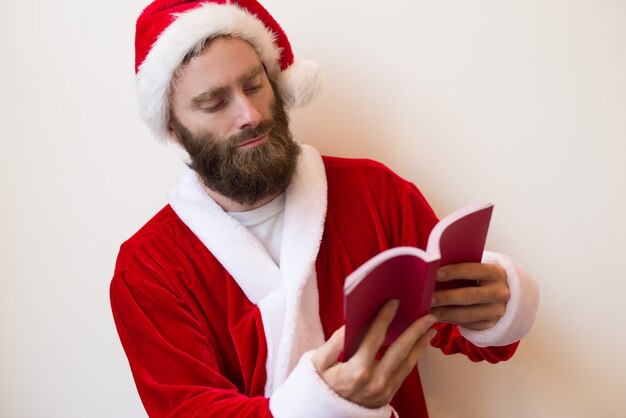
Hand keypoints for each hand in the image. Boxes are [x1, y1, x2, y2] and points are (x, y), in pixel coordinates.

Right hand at [311, 300, 435, 408]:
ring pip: (408, 364)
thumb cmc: (320, 386)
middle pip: (400, 351)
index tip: (394, 303)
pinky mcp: (387, 396)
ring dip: (420, 345)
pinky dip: (413, 358)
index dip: (385, 318)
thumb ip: (334, 342)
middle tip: (428, 316)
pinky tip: (418, 347)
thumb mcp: (318, 363)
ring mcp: (383, 391)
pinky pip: (404, 374)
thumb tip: (350, 323)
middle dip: (415, 331)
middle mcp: (374, 381)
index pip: (375, 338)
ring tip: (430, 329)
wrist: (324, 415)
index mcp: (357, 370)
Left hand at [431, 262, 509, 329]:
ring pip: (466, 314)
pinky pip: (466, 324)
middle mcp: (499, 293)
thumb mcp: (478, 269)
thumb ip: (461, 269)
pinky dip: (449, 320)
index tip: (435, 274)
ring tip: (427, 311)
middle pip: (468, 296)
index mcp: (495, 273)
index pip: (472, 270)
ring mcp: (497, 311)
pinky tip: (436, 317)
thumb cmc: (480, 277)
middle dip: (445, 297)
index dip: (453, 272)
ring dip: (444, 313)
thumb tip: (434, 271)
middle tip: (427, 298)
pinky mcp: (490, 324)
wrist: (503, 293)